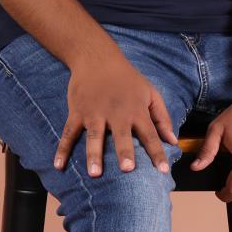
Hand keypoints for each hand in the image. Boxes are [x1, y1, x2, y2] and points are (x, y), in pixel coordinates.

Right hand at [53, 47, 178, 176]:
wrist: (97, 58)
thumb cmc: (128, 79)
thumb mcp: (151, 93)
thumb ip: (162, 118)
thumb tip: (173, 142)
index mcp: (136, 110)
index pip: (150, 135)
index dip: (157, 153)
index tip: (164, 170)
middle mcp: (116, 113)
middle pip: (122, 136)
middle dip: (124, 152)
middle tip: (127, 169)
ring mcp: (94, 113)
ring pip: (94, 137)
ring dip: (94, 155)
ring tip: (94, 173)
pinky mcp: (77, 112)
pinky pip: (69, 133)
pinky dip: (62, 149)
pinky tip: (59, 165)